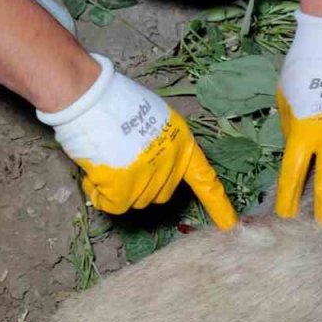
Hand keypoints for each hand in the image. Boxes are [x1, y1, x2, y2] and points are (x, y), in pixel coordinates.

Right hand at [39, 54, 237, 229]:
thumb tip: (145, 165)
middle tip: (120, 162)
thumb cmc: (116, 101)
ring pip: (136, 201)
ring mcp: (149, 177)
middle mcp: (171, 163)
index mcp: (183, 143)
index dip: (217, 205)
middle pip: (161, 194)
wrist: (91, 97)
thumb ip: (159, 144)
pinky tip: (92, 177)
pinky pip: (113, 205)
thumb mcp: (154, 119)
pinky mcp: (124, 188)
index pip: (205, 179)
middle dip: (142, 186)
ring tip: (103, 160)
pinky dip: (99, 196)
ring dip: (117, 189)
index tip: (230, 225)